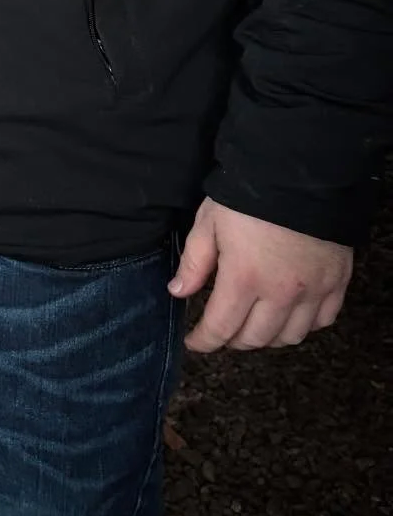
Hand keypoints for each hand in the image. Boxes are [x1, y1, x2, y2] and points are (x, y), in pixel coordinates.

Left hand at [170, 197, 351, 352]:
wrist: (300, 173)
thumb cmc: (248, 195)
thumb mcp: (210, 222)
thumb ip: (195, 262)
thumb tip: (178, 292)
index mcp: (245, 278)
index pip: (221, 328)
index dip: (204, 341)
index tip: (194, 342)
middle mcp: (281, 293)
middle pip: (256, 338)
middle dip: (233, 340)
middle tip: (222, 331)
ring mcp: (313, 290)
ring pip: (291, 336)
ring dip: (268, 337)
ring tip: (254, 325)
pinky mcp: (337, 282)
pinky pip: (323, 321)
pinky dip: (305, 325)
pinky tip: (290, 314)